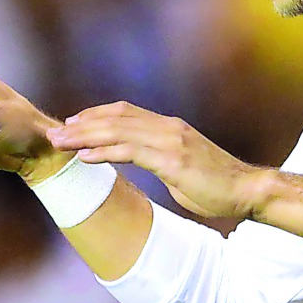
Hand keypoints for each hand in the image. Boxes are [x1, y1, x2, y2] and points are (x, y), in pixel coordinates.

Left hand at [47, 102, 265, 219]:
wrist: (248, 190)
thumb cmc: (218, 185)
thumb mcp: (183, 166)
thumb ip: (162, 160)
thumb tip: (145, 163)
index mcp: (171, 127)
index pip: (126, 112)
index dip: (97, 115)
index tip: (73, 123)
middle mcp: (169, 128)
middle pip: (117, 118)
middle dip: (82, 125)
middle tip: (54, 133)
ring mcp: (171, 142)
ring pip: (119, 132)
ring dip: (85, 137)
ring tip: (60, 143)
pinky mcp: (173, 161)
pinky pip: (131, 152)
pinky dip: (104, 152)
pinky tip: (85, 156)